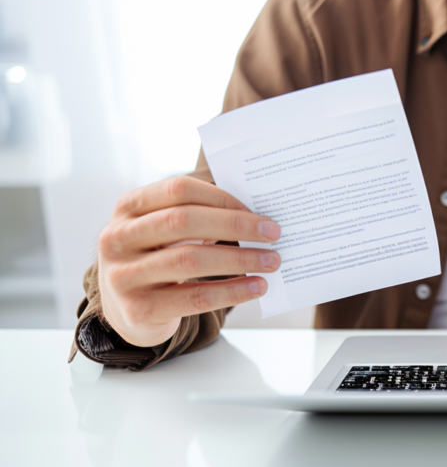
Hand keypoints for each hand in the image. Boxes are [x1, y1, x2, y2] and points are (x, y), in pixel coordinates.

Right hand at [97, 176, 280, 347]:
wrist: (127, 311)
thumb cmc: (157, 258)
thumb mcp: (163, 231)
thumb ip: (197, 216)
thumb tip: (255, 215)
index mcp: (128, 208)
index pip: (179, 190)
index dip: (222, 198)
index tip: (257, 211)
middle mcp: (117, 238)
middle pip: (183, 221)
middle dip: (235, 226)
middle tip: (273, 233)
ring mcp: (123, 275)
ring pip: (190, 260)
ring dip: (239, 259)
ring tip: (271, 261)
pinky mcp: (138, 309)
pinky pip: (194, 297)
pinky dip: (232, 291)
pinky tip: (257, 287)